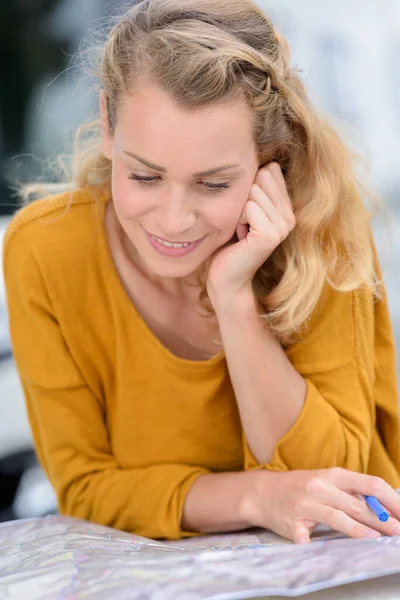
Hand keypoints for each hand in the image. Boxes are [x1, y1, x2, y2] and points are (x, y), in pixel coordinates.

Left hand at [206, 162, 294, 305]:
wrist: (225, 277)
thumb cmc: (228, 242)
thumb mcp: (243, 209)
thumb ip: (254, 187)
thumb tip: (260, 157)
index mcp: (286, 208)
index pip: (270, 169)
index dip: (249, 187)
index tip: (246, 213)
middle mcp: (290, 217)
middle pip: (262, 176)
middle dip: (243, 198)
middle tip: (243, 223)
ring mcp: (283, 226)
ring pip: (253, 191)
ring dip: (238, 211)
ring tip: (241, 231)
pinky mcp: (271, 235)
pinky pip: (248, 206)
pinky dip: (237, 220)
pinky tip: (241, 238)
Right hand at [244, 467, 399, 542]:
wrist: (263, 493)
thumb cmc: (302, 487)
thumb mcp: (327, 481)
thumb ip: (351, 492)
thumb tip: (385, 507)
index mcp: (332, 475)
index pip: (369, 484)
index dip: (391, 500)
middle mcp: (319, 487)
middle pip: (357, 504)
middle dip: (382, 520)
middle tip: (398, 532)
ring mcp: (305, 505)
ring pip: (337, 517)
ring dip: (360, 530)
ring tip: (377, 539)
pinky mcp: (292, 524)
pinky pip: (307, 538)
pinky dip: (317, 545)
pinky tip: (330, 553)